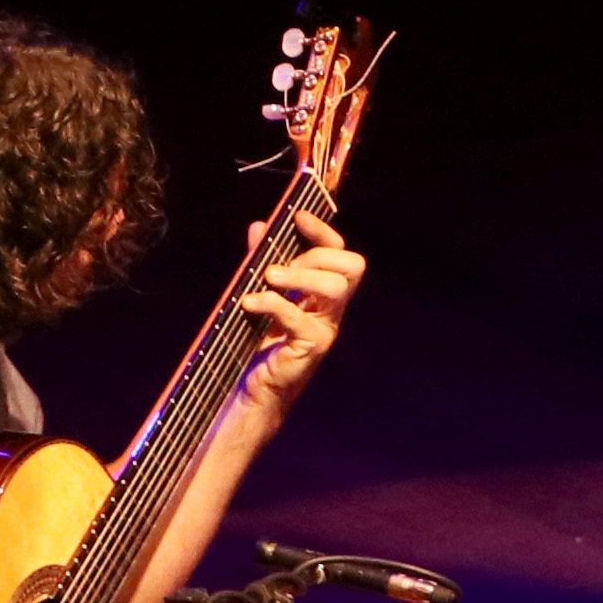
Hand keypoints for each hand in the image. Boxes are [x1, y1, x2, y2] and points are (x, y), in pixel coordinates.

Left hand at [236, 219, 362, 409]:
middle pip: (352, 266)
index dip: (323, 231)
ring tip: (269, 278)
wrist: (255, 386)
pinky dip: (273, 303)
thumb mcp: (261, 293)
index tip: (298, 216)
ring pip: (336, 288)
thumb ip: (261, 260)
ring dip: (300, 275)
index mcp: (324, 292)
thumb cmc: (260, 340)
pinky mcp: (311, 346)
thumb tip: (259, 227)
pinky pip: (299, 317)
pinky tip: (251, 302)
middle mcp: (332, 308)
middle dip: (317, 255)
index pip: (340, 252)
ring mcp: (326, 327)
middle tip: (281, 266)